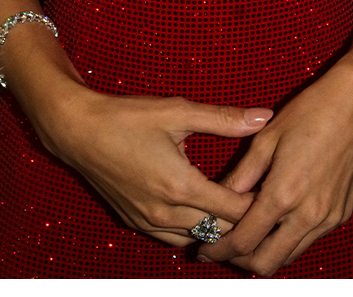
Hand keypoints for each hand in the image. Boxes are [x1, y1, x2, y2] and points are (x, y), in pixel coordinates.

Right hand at [31, 86, 270, 248]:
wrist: (76, 131)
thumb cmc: (126, 118)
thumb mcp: (178, 111)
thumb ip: (224, 118)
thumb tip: (264, 117)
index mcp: (180, 186)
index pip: (233, 211)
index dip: (258, 203)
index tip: (276, 188)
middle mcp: (164, 212)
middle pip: (218, 231)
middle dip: (243, 220)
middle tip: (265, 200)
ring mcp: (146, 221)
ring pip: (196, 240)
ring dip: (218, 228)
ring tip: (238, 207)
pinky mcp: (134, 221)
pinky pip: (172, 239)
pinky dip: (193, 231)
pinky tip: (204, 211)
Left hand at [197, 61, 352, 275]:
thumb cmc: (310, 112)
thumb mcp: (265, 139)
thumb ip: (240, 177)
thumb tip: (218, 203)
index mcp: (284, 194)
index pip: (243, 243)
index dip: (218, 251)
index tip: (204, 249)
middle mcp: (309, 213)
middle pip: (266, 263)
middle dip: (240, 261)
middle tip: (223, 247)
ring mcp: (329, 216)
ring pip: (289, 256)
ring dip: (265, 252)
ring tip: (248, 234)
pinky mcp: (341, 213)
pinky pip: (308, 240)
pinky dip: (287, 240)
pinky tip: (277, 219)